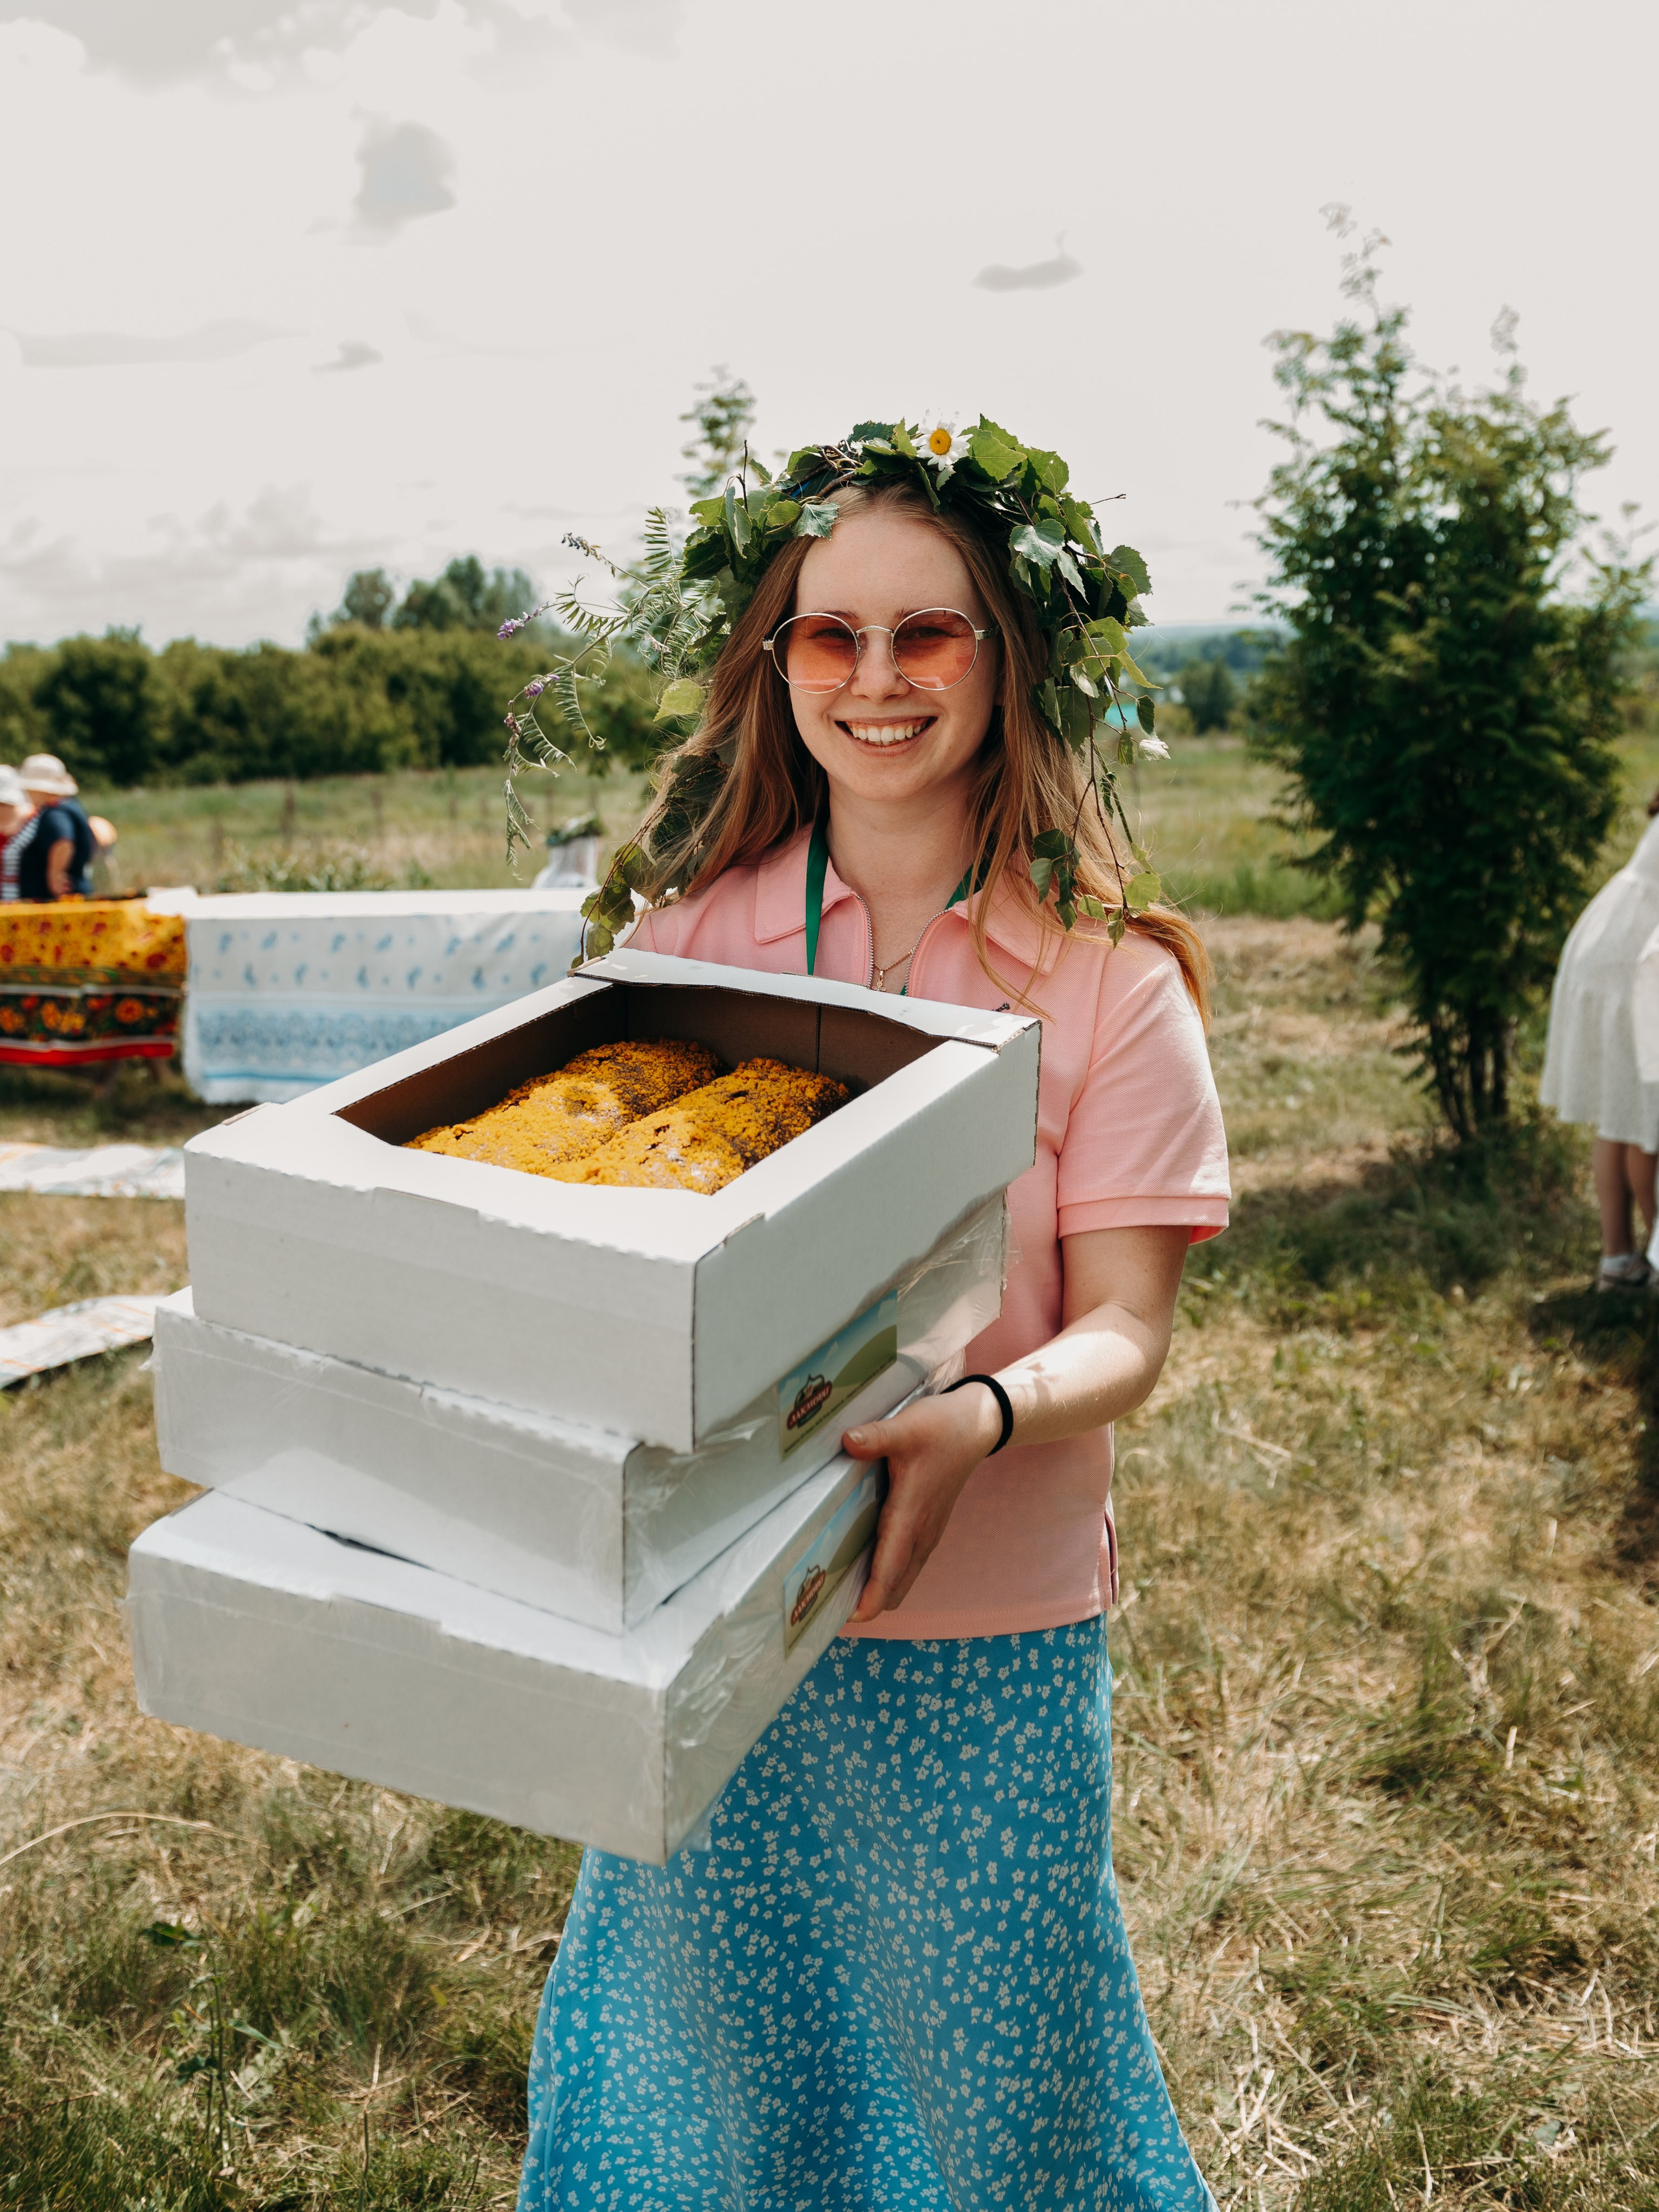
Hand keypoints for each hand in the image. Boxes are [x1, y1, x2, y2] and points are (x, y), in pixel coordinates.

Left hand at [841, 1384, 1002, 1621]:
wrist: (976, 1427)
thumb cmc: (941, 1428)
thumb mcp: (906, 1428)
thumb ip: (876, 1437)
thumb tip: (848, 1441)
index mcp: (912, 1515)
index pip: (891, 1567)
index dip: (872, 1595)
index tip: (852, 1617)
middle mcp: (921, 1532)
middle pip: (896, 1584)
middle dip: (868, 1600)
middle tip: (829, 1605)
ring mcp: (928, 1532)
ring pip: (903, 1576)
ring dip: (879, 1589)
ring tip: (840, 1593)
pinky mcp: (928, 1526)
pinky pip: (907, 1563)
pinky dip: (888, 1574)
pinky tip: (863, 1566)